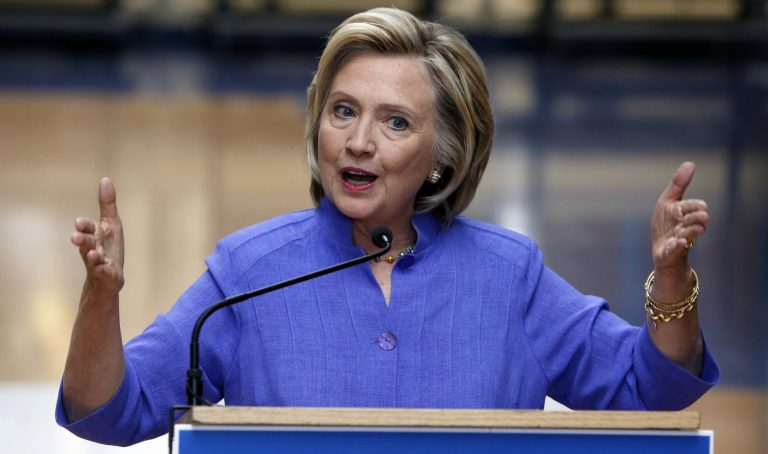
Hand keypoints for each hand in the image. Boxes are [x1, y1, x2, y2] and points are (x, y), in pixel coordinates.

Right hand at [71, 178, 124, 296]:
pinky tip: (103, 267)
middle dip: (82, 240)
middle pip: (86, 243)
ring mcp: (99, 263)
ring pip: (93, 259)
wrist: (108, 278)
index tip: (78, 222)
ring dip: (91, 256)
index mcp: (95, 235)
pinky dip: (103, 270)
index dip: (84, 226)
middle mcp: (93, 248)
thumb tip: (105, 179)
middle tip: (75, 238)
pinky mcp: (106, 276)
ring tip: (92, 254)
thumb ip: (107, 204)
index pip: (88, 228)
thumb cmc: (109, 248)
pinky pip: (104, 273)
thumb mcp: (111, 224)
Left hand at [651, 162, 708, 270]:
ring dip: (690, 233)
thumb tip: (690, 163)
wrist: (662, 250)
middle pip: (692, 222)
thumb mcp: (667, 202)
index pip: (691, 207)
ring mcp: (678, 240)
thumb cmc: (666, 224)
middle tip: (703, 217)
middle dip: (697, 219)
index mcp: (683, 213)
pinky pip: (674, 250)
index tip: (703, 206)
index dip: (696, 207)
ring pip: (687, 236)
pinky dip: (677, 246)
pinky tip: (678, 242)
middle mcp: (684, 227)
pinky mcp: (670, 252)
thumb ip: (678, 185)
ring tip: (693, 230)